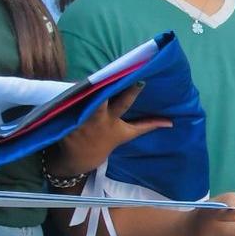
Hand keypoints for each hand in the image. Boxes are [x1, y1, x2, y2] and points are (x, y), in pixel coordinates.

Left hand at [49, 83, 169, 179]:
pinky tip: (65, 92)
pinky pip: (64, 109)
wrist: (82, 158)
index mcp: (113, 120)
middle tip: (106, 77)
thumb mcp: (128, 133)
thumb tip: (170, 122)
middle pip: (101, 101)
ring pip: (81, 103)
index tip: (139, 81)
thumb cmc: (107, 140)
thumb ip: (147, 125)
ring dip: (82, 93)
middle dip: (103, 90)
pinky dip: (64, 101)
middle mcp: (98, 120)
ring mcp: (81, 123)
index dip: (132, 92)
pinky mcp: (65, 125)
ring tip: (84, 80)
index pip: (125, 103)